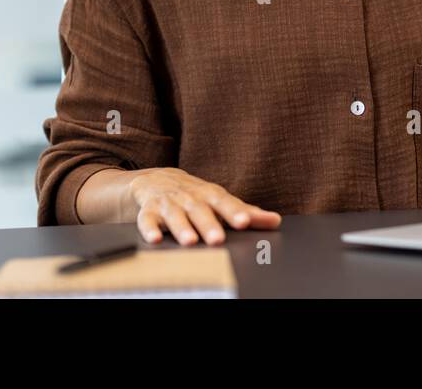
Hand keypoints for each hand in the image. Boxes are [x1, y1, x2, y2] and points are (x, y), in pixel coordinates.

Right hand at [129, 168, 281, 245]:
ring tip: (190, 241)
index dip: (234, 212)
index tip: (244, 222)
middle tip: (218, 239)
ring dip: (182, 228)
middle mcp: (190, 198)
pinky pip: (146, 220)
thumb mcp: (220, 200)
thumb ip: (246, 212)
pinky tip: (155, 239)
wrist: (156, 179)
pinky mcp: (148, 211)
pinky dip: (149, 229)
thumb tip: (275, 221)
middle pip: (200, 211)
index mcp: (210, 195)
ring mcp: (169, 203)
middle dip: (209, 224)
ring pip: (175, 216)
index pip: (225, 202)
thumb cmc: (195, 195)